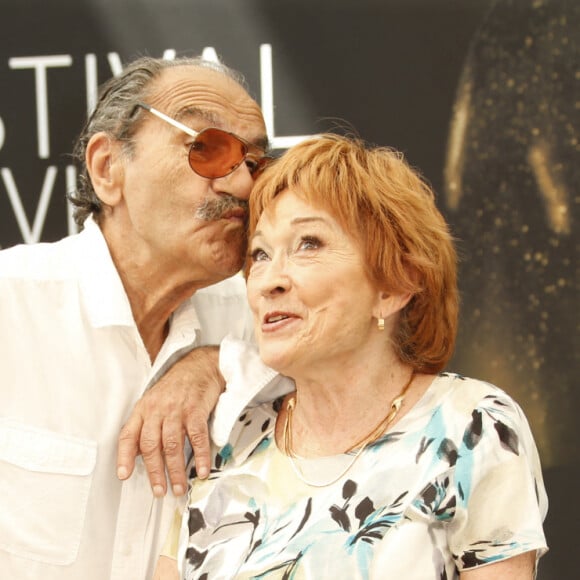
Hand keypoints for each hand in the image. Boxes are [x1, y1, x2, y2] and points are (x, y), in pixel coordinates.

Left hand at [116, 346, 222, 496]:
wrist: (199, 366)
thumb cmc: (177, 386)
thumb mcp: (154, 401)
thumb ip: (145, 425)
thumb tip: (134, 454)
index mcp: (144, 409)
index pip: (128, 434)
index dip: (124, 456)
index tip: (124, 475)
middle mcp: (157, 410)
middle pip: (151, 445)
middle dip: (155, 472)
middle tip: (159, 491)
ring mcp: (177, 410)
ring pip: (172, 445)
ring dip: (176, 470)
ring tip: (179, 487)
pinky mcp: (196, 410)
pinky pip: (197, 437)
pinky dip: (200, 456)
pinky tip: (201, 469)